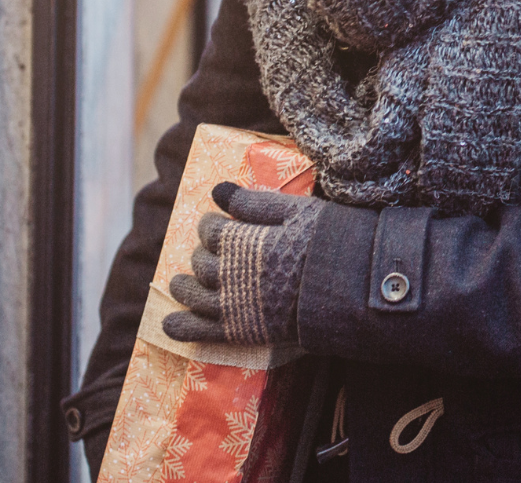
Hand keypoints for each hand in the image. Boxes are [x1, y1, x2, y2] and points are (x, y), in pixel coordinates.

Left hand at [163, 182, 323, 345]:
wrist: (352, 289)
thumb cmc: (328, 243)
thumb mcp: (295, 211)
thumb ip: (253, 201)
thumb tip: (216, 190)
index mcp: (242, 241)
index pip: (211, 231)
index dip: (211, 226)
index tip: (217, 224)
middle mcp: (231, 274)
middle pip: (201, 262)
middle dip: (201, 255)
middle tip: (208, 253)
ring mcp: (235, 306)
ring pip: (195, 295)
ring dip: (183, 287)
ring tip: (180, 283)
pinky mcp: (242, 332)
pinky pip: (203, 332)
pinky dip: (182, 328)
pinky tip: (169, 325)